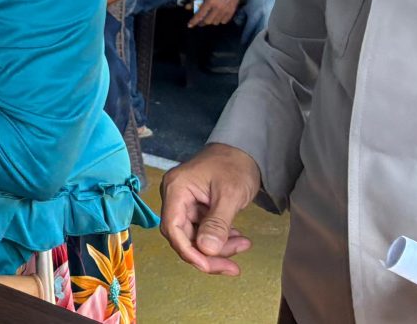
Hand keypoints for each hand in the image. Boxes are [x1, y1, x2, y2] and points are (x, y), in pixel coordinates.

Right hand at [159, 143, 260, 274]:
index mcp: (176, 189)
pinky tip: (237, 238)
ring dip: (218, 247)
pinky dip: (219, 238)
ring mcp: (185, 202)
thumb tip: (207, 251)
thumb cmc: (235, 165)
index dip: (188, 251)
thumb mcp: (230, 195)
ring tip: (244, 244)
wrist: (244, 150)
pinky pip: (203, 230)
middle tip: (233, 266)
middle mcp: (175, 197)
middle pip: (183, 236)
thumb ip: (218, 223)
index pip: (172, 228)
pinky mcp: (196, 207)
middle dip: (208, 253)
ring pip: (195, 236)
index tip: (208, 266)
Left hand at [189, 0, 245, 27]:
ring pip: (215, 22)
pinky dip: (219, 21)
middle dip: (202, 22)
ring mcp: (225, 11)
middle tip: (200, 20)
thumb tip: (187, 7)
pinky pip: (223, 22)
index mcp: (210, 1)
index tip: (189, 25)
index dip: (194, 21)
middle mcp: (218, 8)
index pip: (200, 14)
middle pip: (207, 21)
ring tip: (209, 17)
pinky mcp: (231, 13)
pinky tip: (217, 16)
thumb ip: (197, 0)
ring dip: (210, 21)